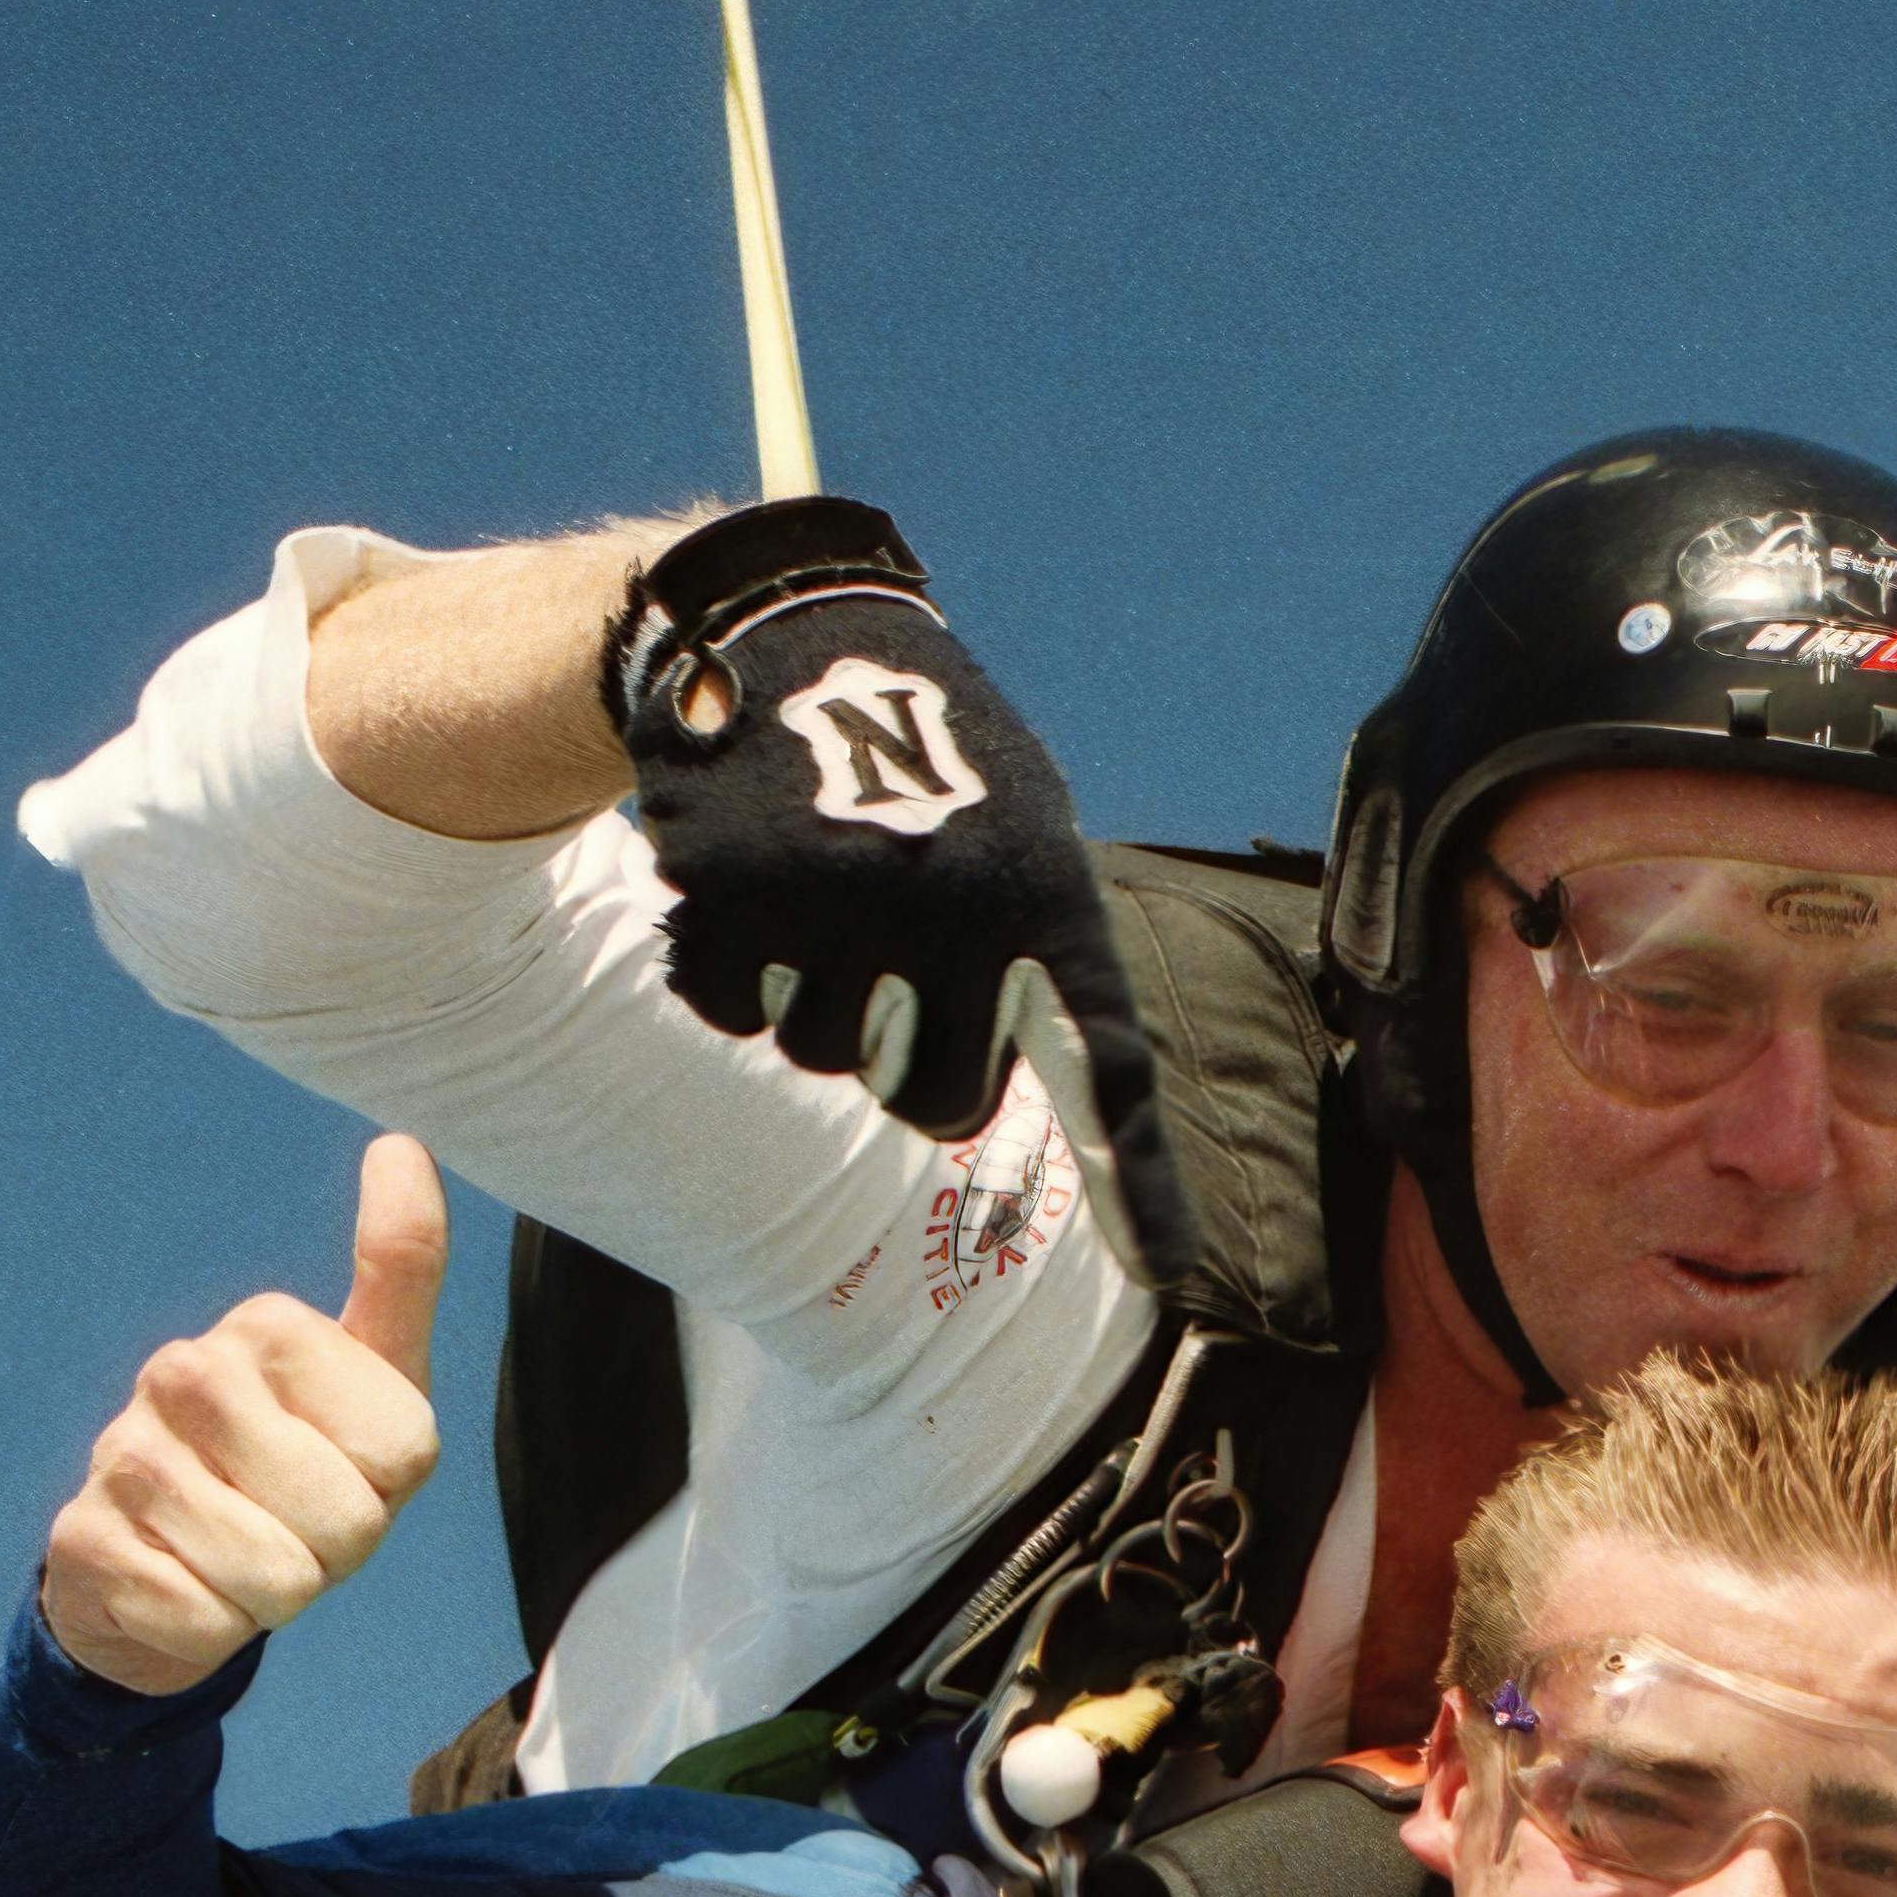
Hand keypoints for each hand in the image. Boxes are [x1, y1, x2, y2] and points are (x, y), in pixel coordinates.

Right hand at [36, 1138, 451, 1695]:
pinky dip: (210, 1630)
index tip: (346, 1469)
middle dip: (336, 1553)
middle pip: (349, 1522)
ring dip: (274, 1596)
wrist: (166, 1563)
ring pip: (276, 1580)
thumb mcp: (375, 1379)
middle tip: (291, 1525)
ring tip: (237, 1555)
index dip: (390, 1490)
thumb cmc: (295, 1467)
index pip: (405, 1454)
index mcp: (270, 1326)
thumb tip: (402, 1143)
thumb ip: (400, 1269)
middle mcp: (186, 1370)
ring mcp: (122, 1453)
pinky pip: (205, 1623)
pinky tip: (179, 1586)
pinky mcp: (81, 1540)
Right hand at [607, 494, 1203, 1275]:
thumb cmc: (921, 744)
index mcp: (1044, 894)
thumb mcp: (1014, 827)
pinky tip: (748, 875)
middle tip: (886, 958)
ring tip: (818, 881)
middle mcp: (956, 911)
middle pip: (930, 1103)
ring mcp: (843, 907)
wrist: (785, 621)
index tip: (1167, 1275)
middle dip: (900, 1055)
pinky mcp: (736, 897)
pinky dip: (729, 961)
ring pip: (817, 1058)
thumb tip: (1097, 1101)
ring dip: (807, 991)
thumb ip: (1039, 956)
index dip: (1137, 1180)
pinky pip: (730, 1008)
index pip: (1106, 1059)